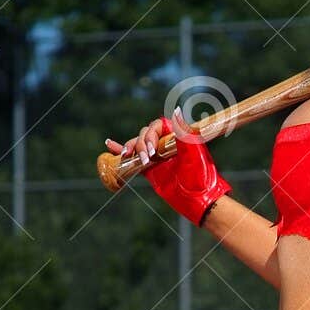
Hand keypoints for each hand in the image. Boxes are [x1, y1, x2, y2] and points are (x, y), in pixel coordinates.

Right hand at [104, 109, 230, 225]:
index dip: (151, 134)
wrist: (198, 199)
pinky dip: (121, 151)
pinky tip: (109, 145)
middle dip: (141, 144)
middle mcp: (165, 144)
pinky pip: (134, 158)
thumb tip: (176, 110)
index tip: (151, 149)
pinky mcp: (150, 169)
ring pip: (138, 144)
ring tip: (128, 155)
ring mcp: (157, 156)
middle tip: (146, 159)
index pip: (157, 125)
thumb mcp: (193, 153)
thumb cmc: (200, 176)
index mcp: (176, 136)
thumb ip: (183, 133)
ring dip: (130, 147)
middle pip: (145, 134)